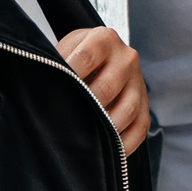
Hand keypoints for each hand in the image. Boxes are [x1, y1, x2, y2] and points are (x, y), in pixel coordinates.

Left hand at [57, 25, 148, 155]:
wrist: (102, 57)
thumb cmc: (78, 56)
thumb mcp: (66, 49)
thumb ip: (58, 62)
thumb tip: (46, 82)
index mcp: (104, 39)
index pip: (86, 57)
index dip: (70, 75)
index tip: (55, 90)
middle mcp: (126, 58)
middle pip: (107, 88)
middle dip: (86, 106)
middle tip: (67, 120)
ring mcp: (138, 83)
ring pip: (126, 110)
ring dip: (106, 128)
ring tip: (86, 139)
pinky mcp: (145, 107)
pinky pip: (139, 129)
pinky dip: (124, 144)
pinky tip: (109, 152)